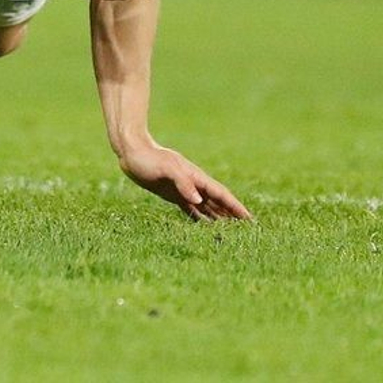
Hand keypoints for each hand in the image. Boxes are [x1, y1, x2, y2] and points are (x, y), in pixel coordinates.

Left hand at [120, 142, 251, 221]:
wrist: (131, 151)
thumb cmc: (148, 158)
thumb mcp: (166, 168)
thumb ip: (183, 182)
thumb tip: (199, 201)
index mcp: (196, 177)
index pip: (221, 194)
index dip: (236, 207)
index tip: (250, 219)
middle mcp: (193, 184)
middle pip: (218, 202)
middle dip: (233, 215)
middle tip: (248, 231)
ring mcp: (184, 189)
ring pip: (207, 206)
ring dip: (219, 218)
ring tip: (232, 232)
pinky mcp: (173, 194)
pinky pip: (192, 209)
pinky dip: (201, 218)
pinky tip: (206, 227)